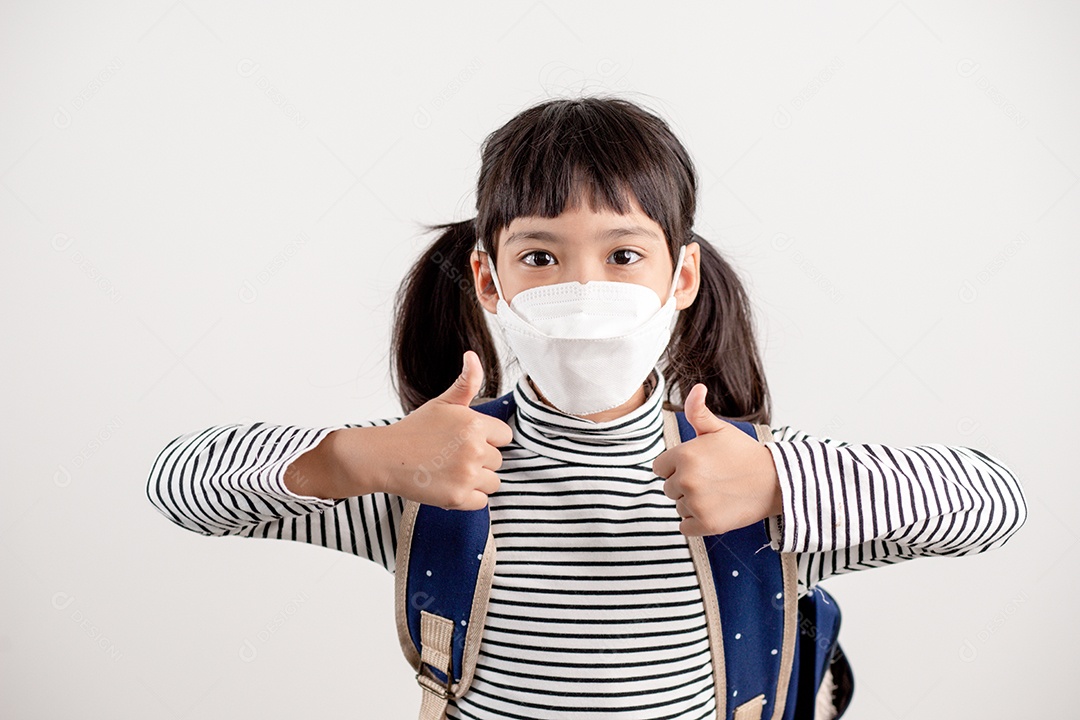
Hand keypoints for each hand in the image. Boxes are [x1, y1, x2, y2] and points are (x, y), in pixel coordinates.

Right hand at [376, 350, 511, 509]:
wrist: (385, 457)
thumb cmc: (414, 430)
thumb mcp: (442, 403)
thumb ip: (466, 382)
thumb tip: (473, 356)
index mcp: (475, 424)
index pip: (504, 436)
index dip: (487, 438)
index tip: (466, 440)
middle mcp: (475, 449)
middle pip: (498, 460)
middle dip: (480, 460)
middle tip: (452, 456)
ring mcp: (467, 475)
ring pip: (493, 482)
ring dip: (477, 480)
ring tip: (452, 471)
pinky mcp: (458, 497)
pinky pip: (482, 502)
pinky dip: (468, 498)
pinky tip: (449, 485)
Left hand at [653, 383, 782, 535]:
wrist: (775, 481)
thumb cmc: (745, 453)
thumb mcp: (720, 429)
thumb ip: (698, 411)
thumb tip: (697, 388)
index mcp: (684, 454)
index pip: (659, 467)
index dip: (676, 466)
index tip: (698, 466)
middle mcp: (686, 479)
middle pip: (668, 488)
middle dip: (685, 484)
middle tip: (711, 479)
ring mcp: (696, 503)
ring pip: (678, 506)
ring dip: (692, 503)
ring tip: (716, 493)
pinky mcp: (706, 524)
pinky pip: (685, 526)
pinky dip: (696, 522)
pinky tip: (715, 509)